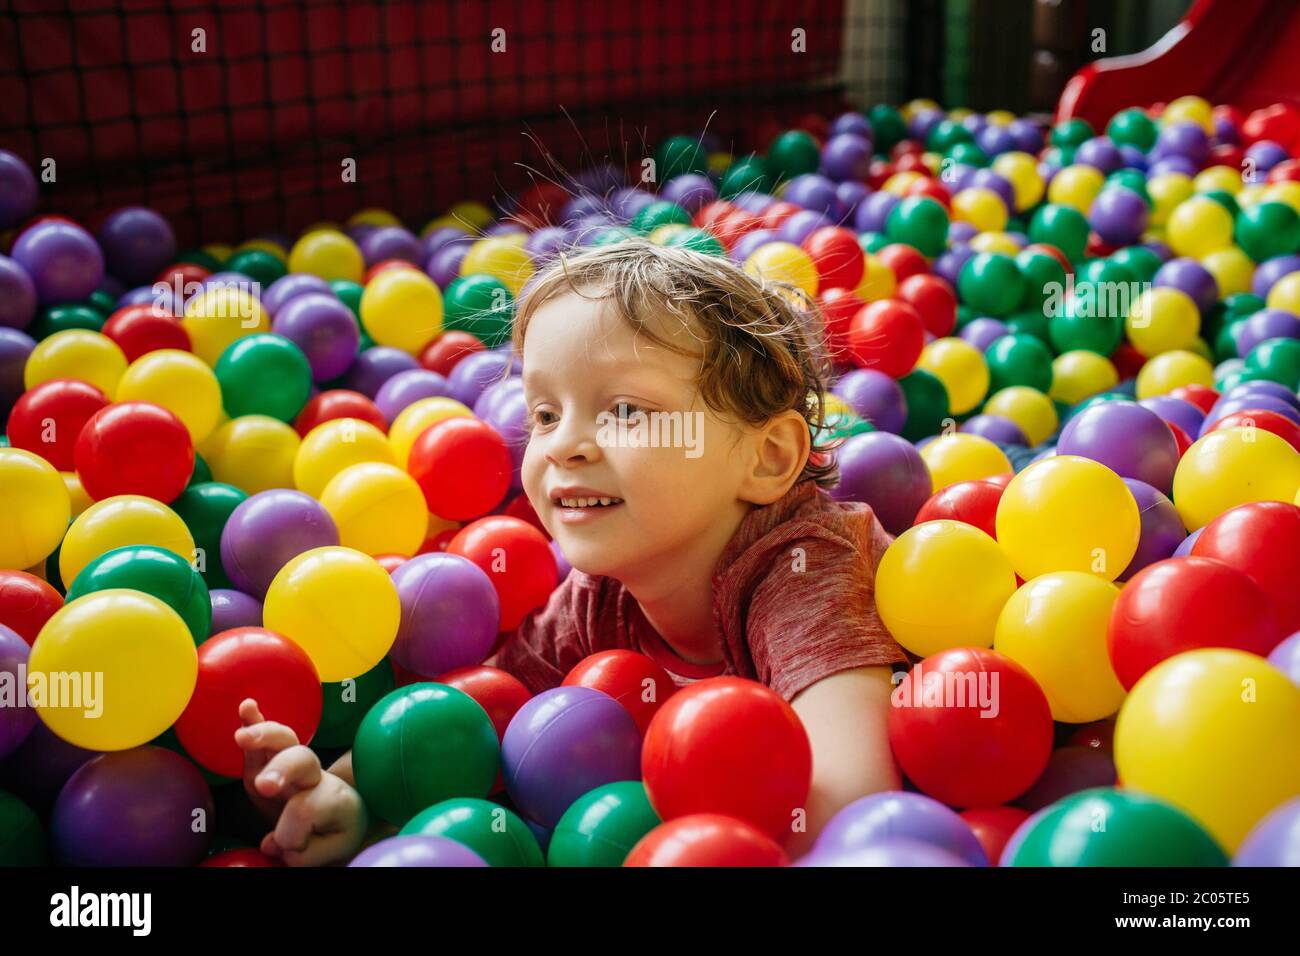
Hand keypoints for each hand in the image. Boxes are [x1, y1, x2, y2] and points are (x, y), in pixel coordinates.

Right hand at [234, 698, 367, 865]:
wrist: (345, 817)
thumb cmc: (337, 834)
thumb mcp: (333, 850)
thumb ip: (307, 852)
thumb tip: (272, 844)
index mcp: (333, 798)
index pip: (308, 809)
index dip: (293, 834)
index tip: (290, 850)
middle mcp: (315, 776)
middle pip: (302, 761)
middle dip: (282, 770)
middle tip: (265, 785)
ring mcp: (293, 765)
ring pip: (284, 742)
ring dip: (264, 736)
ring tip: (243, 736)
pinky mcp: (271, 762)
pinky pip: (264, 741)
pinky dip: (255, 722)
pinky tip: (247, 706)